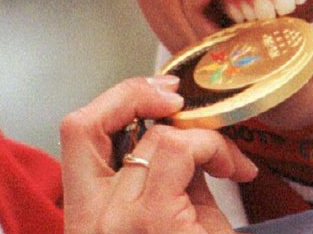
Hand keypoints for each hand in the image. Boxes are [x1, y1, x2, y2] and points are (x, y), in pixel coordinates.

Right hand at [60, 75, 257, 233]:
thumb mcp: (168, 227)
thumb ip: (165, 184)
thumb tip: (186, 142)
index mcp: (84, 216)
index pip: (77, 134)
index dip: (118, 104)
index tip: (161, 106)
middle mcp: (90, 216)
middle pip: (84, 123)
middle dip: (130, 93)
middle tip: (175, 98)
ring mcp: (117, 219)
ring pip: (152, 137)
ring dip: (199, 136)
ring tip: (227, 159)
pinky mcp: (153, 221)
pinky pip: (179, 152)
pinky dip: (213, 149)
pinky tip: (235, 168)